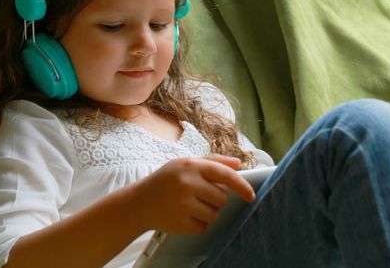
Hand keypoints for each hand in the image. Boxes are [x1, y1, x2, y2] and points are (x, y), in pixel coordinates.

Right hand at [131, 155, 255, 234]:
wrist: (139, 202)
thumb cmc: (166, 180)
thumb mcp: (186, 164)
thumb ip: (213, 161)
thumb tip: (238, 165)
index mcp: (191, 166)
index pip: (225, 176)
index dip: (242, 186)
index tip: (251, 196)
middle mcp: (188, 184)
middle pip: (222, 198)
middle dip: (215, 199)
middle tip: (197, 195)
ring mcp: (184, 205)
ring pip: (214, 214)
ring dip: (207, 212)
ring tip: (188, 205)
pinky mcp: (181, 223)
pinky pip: (203, 227)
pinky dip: (197, 224)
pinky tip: (183, 215)